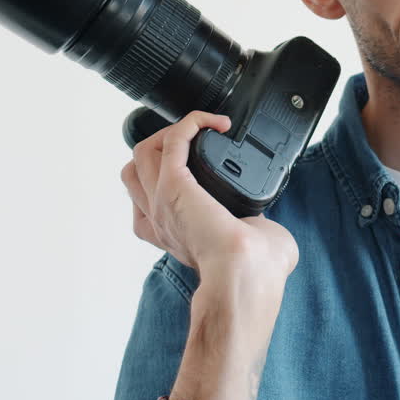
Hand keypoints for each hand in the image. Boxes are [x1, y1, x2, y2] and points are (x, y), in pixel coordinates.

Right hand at [119, 110, 298, 281]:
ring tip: (203, 128)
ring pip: (145, 151)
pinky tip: (215, 123)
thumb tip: (263, 225)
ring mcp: (161, 202)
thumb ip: (249, 230)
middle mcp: (159, 220)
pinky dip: (192, 122)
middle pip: (136, 170)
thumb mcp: (248, 244)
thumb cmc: (256, 273)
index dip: (163, 174)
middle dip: (162, 147)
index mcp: (172, 236)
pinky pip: (173, 140)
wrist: (248, 276)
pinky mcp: (174, 186)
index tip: (195, 162)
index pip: (146, 199)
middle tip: (197, 142)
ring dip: (175, 130)